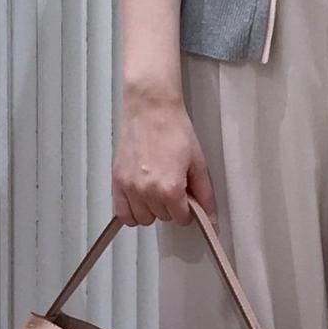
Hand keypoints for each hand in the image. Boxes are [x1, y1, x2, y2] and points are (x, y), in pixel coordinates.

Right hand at [112, 94, 216, 225]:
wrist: (151, 110)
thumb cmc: (174, 130)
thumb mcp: (197, 162)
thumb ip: (204, 193)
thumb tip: (210, 215)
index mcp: (170, 189)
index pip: (181, 218)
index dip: (187, 210)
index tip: (187, 199)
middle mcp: (148, 192)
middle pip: (163, 218)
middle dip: (171, 207)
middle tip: (173, 187)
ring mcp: (130, 188)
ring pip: (143, 218)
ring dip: (152, 210)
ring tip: (156, 191)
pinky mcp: (117, 181)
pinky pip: (122, 213)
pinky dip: (131, 213)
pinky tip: (140, 202)